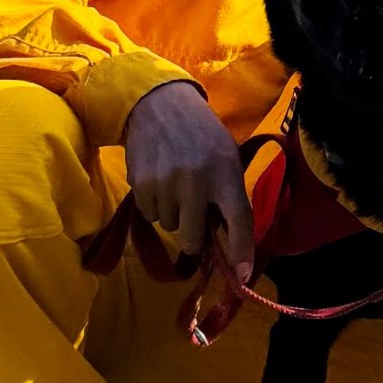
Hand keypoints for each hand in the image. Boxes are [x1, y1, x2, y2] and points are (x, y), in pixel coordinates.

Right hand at [125, 80, 253, 276]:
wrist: (161, 106)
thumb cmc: (203, 136)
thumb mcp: (226, 158)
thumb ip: (228, 194)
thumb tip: (225, 239)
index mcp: (226, 174)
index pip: (239, 220)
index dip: (241, 250)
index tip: (241, 275)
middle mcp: (197, 183)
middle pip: (192, 237)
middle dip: (192, 237)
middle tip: (194, 217)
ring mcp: (166, 185)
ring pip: (169, 227)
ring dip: (173, 215)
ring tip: (177, 184)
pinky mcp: (141, 185)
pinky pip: (150, 216)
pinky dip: (155, 205)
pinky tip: (160, 181)